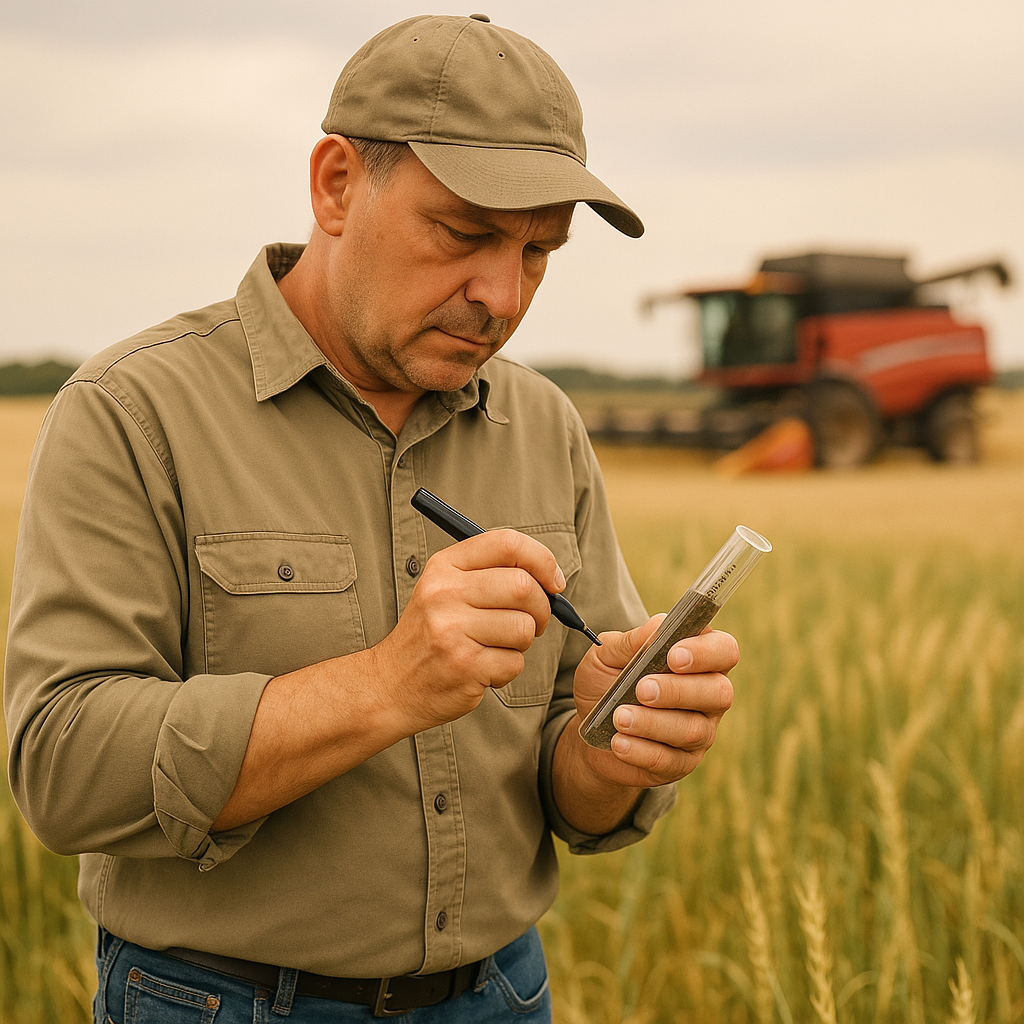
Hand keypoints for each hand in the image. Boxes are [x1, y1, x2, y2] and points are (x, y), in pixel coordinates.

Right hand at [371, 529, 562, 732]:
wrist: (390, 685)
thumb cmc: (430, 634)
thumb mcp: (444, 589)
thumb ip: (490, 573)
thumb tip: (550, 577)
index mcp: (443, 567)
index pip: (506, 543)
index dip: (542, 559)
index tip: (553, 581)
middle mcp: (444, 594)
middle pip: (523, 586)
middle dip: (542, 608)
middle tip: (534, 621)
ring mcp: (452, 632)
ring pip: (524, 627)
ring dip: (523, 642)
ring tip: (498, 646)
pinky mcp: (464, 667)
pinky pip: (515, 662)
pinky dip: (508, 668)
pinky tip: (484, 668)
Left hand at [571, 616, 737, 789]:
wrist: (588, 729)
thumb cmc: (606, 682)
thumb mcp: (608, 655)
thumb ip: (632, 641)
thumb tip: (658, 626)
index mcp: (699, 659)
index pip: (724, 650)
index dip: (705, 652)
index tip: (673, 655)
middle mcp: (708, 695)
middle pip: (719, 692)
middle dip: (678, 690)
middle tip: (642, 689)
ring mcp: (700, 732)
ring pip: (693, 730)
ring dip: (653, 722)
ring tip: (620, 717)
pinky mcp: (681, 763)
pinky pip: (670, 760)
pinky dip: (641, 751)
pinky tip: (619, 742)